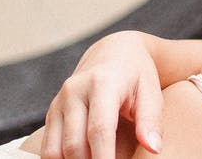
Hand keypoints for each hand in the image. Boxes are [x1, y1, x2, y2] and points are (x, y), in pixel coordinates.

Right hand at [41, 31, 162, 158]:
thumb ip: (151, 120)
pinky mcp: (52, 112)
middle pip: (75, 144)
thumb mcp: (151, 91)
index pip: (99, 129)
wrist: (114, 52)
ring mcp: (59, 102)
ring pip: (55, 150)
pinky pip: (48, 148)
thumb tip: (154, 149)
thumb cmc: (137, 75)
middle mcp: (74, 91)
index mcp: (102, 84)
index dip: (104, 158)